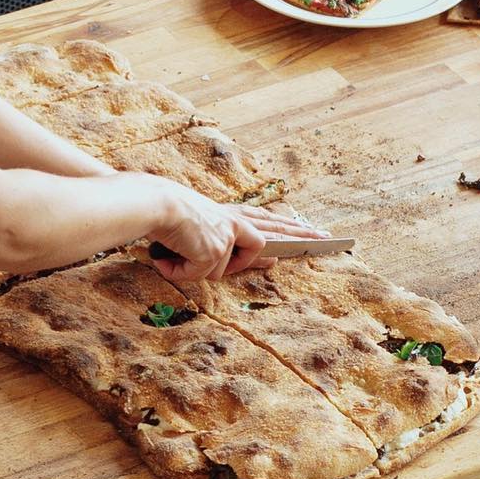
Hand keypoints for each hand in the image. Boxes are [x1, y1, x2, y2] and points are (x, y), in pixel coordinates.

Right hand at [146, 187, 325, 283]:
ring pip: (219, 269)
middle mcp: (232, 222)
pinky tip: (170, 258)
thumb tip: (219, 259)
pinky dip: (181, 271)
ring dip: (193, 268)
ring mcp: (228, 237)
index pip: (260, 218)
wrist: (154, 203)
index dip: (279, 224)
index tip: (299, 225)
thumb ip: (211, 243)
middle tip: (325, 237)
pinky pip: (200, 275)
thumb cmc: (163, 211)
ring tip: (175, 253)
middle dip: (299, 235)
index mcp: (225, 214)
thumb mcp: (190, 227)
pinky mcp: (218, 250)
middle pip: (274, 229)